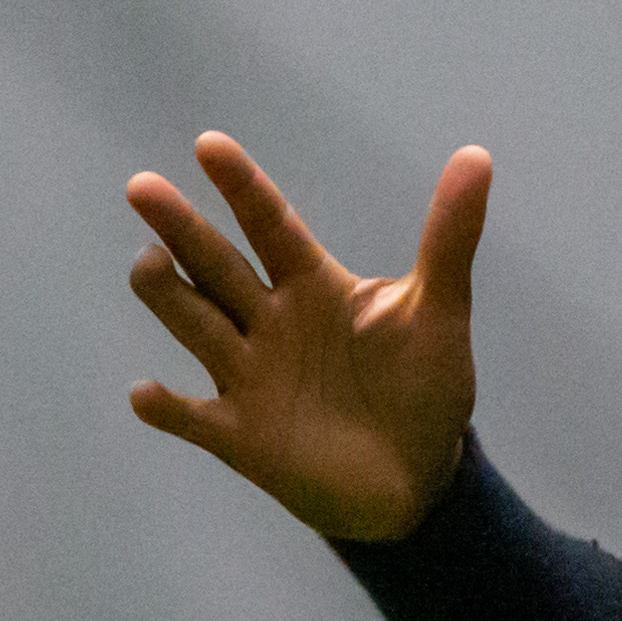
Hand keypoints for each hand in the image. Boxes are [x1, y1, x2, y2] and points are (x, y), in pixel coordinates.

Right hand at [125, 133, 490, 542]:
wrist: (416, 476)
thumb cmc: (421, 386)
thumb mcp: (439, 310)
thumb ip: (451, 236)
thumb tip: (478, 154)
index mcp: (314, 286)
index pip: (272, 225)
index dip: (243, 187)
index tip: (209, 144)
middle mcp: (270, 322)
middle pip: (216, 266)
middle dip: (180, 228)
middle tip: (143, 186)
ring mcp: (249, 376)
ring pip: (194, 325)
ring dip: (168, 296)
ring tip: (149, 263)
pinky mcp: (239, 434)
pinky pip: (191, 417)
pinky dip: (166, 407)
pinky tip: (147, 393)